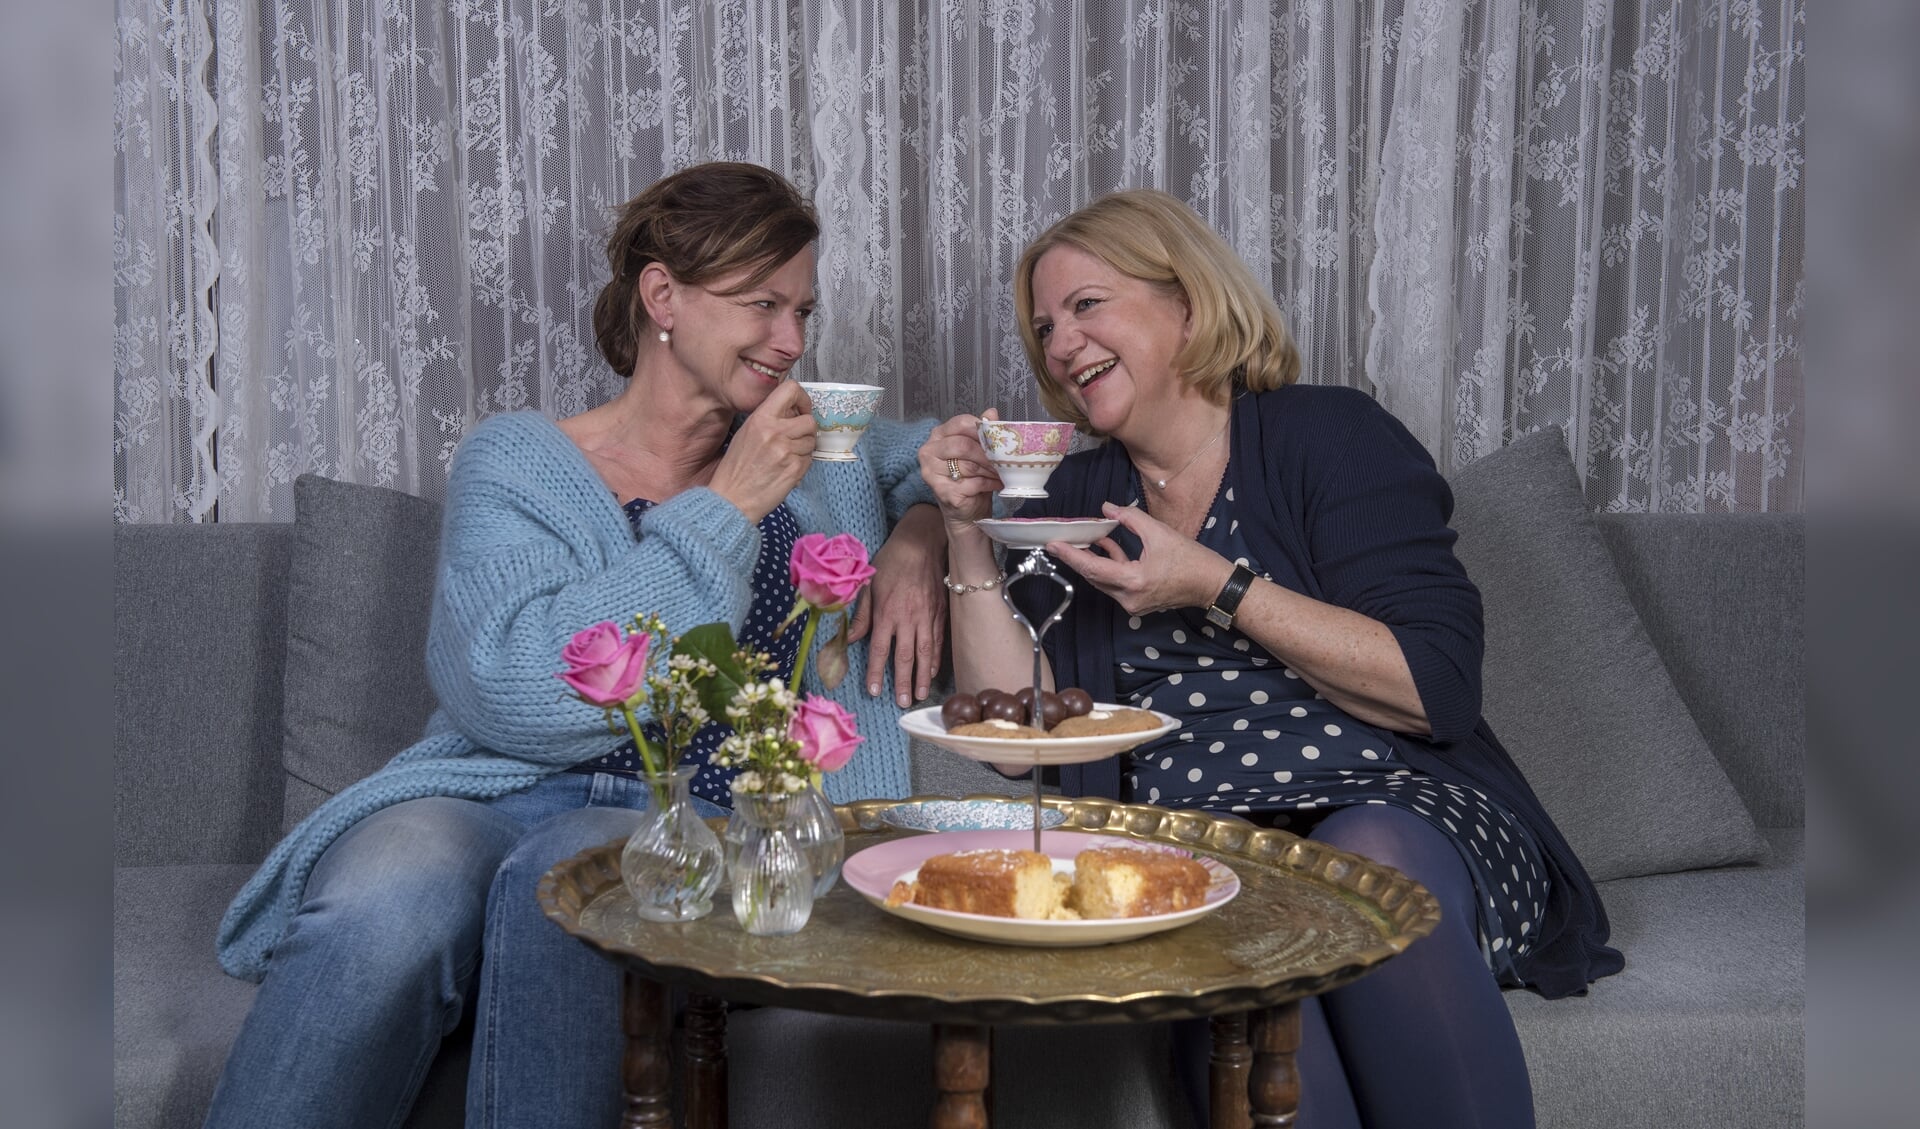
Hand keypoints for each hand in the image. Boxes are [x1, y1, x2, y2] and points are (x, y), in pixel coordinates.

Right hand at [708, 380, 816, 521]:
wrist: (732, 499)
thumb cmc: (737, 468)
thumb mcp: (746, 433)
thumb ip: (770, 419)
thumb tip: (794, 411)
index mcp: (761, 418)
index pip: (791, 390)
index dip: (802, 399)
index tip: (801, 410)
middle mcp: (775, 431)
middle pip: (809, 420)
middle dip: (805, 430)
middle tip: (794, 439)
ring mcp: (786, 450)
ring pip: (812, 441)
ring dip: (804, 448)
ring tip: (785, 457)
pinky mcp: (794, 469)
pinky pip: (809, 459)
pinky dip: (801, 464)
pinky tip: (785, 469)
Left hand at [848, 504, 947, 705]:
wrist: (922, 542)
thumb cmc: (891, 561)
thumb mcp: (869, 583)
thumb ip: (861, 613)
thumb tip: (851, 638)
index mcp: (886, 612)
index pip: (879, 649)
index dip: (876, 672)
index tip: (875, 691)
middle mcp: (907, 618)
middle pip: (904, 657)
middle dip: (903, 682)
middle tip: (902, 703)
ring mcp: (926, 617)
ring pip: (925, 653)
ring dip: (921, 677)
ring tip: (919, 696)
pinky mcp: (939, 613)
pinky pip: (938, 641)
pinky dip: (936, 659)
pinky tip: (932, 673)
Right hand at [917, 409, 1001, 536]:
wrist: (966, 510)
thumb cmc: (971, 478)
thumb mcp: (978, 451)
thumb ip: (982, 432)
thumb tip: (991, 413)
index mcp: (938, 436)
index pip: (960, 423)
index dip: (981, 429)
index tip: (997, 437)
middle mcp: (929, 451)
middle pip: (963, 445)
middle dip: (987, 453)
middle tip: (1003, 459)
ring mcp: (932, 473)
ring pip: (969, 466)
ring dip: (990, 470)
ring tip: (1001, 472)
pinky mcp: (942, 491)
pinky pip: (972, 483)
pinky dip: (989, 484)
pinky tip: (996, 484)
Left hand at [1045, 501, 1233, 616]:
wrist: (1212, 585)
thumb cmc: (1191, 560)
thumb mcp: (1159, 532)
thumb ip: (1130, 518)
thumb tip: (1108, 509)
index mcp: (1134, 581)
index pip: (1093, 567)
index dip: (1070, 555)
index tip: (1053, 545)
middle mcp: (1130, 598)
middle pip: (1094, 577)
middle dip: (1077, 558)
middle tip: (1060, 541)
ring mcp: (1133, 604)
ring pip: (1104, 581)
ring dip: (1094, 561)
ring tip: (1085, 539)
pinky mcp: (1138, 603)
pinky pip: (1116, 584)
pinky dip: (1110, 566)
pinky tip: (1107, 547)